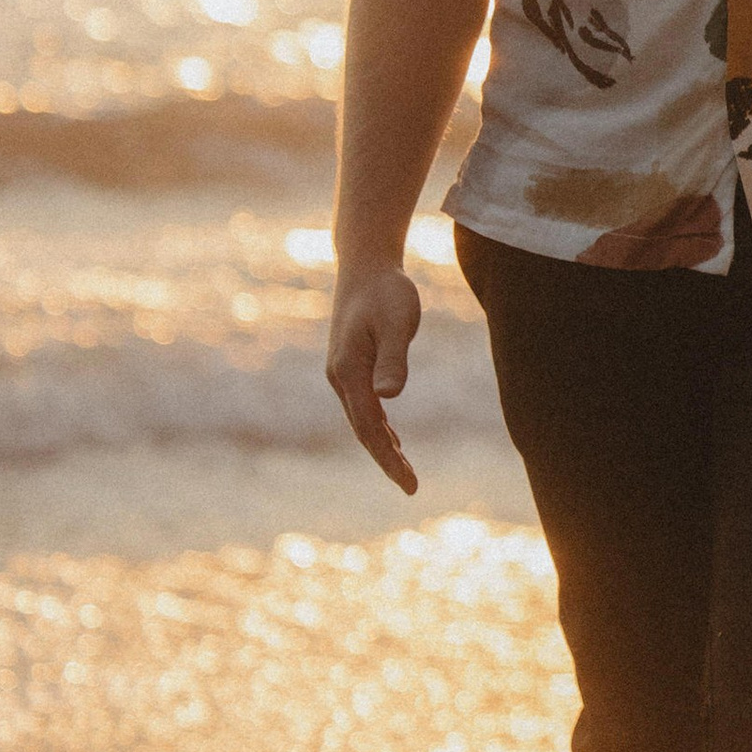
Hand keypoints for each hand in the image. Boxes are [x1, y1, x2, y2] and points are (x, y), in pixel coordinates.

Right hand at [327, 261, 424, 493]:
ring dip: (381, 446)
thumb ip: (393, 358)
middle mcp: (340, 377)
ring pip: (361, 420)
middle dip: (385, 459)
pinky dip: (377, 427)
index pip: (369, 427)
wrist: (365, 265)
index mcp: (349, 371)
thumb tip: (388, 397)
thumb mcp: (396, 321)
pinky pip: (363, 406)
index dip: (388, 457)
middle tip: (410, 486)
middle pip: (363, 429)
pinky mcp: (351, 366)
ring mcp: (343, 372)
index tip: (408, 483)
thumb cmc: (386, 290)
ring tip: (403, 472)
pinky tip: (391, 439)